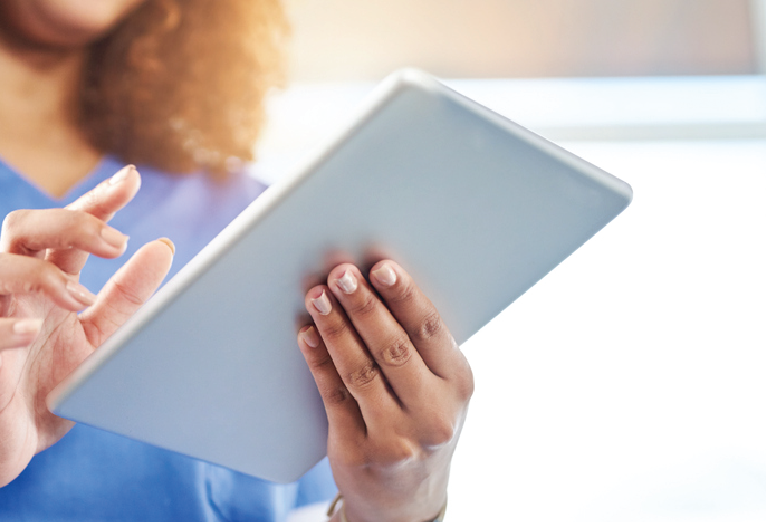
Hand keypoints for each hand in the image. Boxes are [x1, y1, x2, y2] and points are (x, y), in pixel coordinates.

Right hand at [0, 165, 173, 492]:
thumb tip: (163, 247)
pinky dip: (1, 329)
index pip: (65, 227)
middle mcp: (15, 293)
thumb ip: (128, 296)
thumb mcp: (100, 338)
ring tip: (80, 298)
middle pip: (21, 227)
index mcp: (47, 283)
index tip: (131, 180)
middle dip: (68, 222)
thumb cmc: (49, 385)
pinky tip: (29, 331)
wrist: (6, 445)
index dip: (95, 200)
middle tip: (116, 244)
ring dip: (37, 272)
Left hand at [299, 259, 473, 521]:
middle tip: (341, 274)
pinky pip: (333, 396)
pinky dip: (318, 361)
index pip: (430, 331)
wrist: (407, 501)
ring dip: (335, 328)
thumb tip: (376, 282)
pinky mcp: (360, 451)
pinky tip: (307, 335)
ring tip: (317, 297)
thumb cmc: (419, 424)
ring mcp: (396, 438)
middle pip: (393, 348)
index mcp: (458, 385)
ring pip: (360, 371)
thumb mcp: (437, 389)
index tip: (382, 267)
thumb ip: (417, 345)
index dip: (404, 296)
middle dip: (364, 307)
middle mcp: (433, 414)